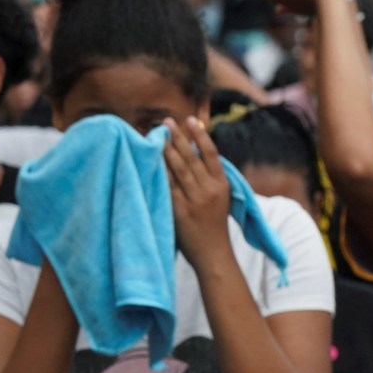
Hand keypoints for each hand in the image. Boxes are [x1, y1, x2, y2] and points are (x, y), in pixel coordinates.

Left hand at [163, 117, 232, 266]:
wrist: (214, 253)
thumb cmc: (215, 225)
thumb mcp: (220, 199)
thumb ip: (209, 180)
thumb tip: (194, 156)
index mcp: (222, 185)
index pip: (211, 153)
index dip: (200, 135)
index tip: (190, 119)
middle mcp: (210, 190)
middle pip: (192, 157)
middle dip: (178, 138)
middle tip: (166, 122)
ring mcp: (195, 200)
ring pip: (178, 169)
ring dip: (166, 150)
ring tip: (156, 136)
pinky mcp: (180, 211)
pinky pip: (168, 187)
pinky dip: (159, 172)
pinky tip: (150, 160)